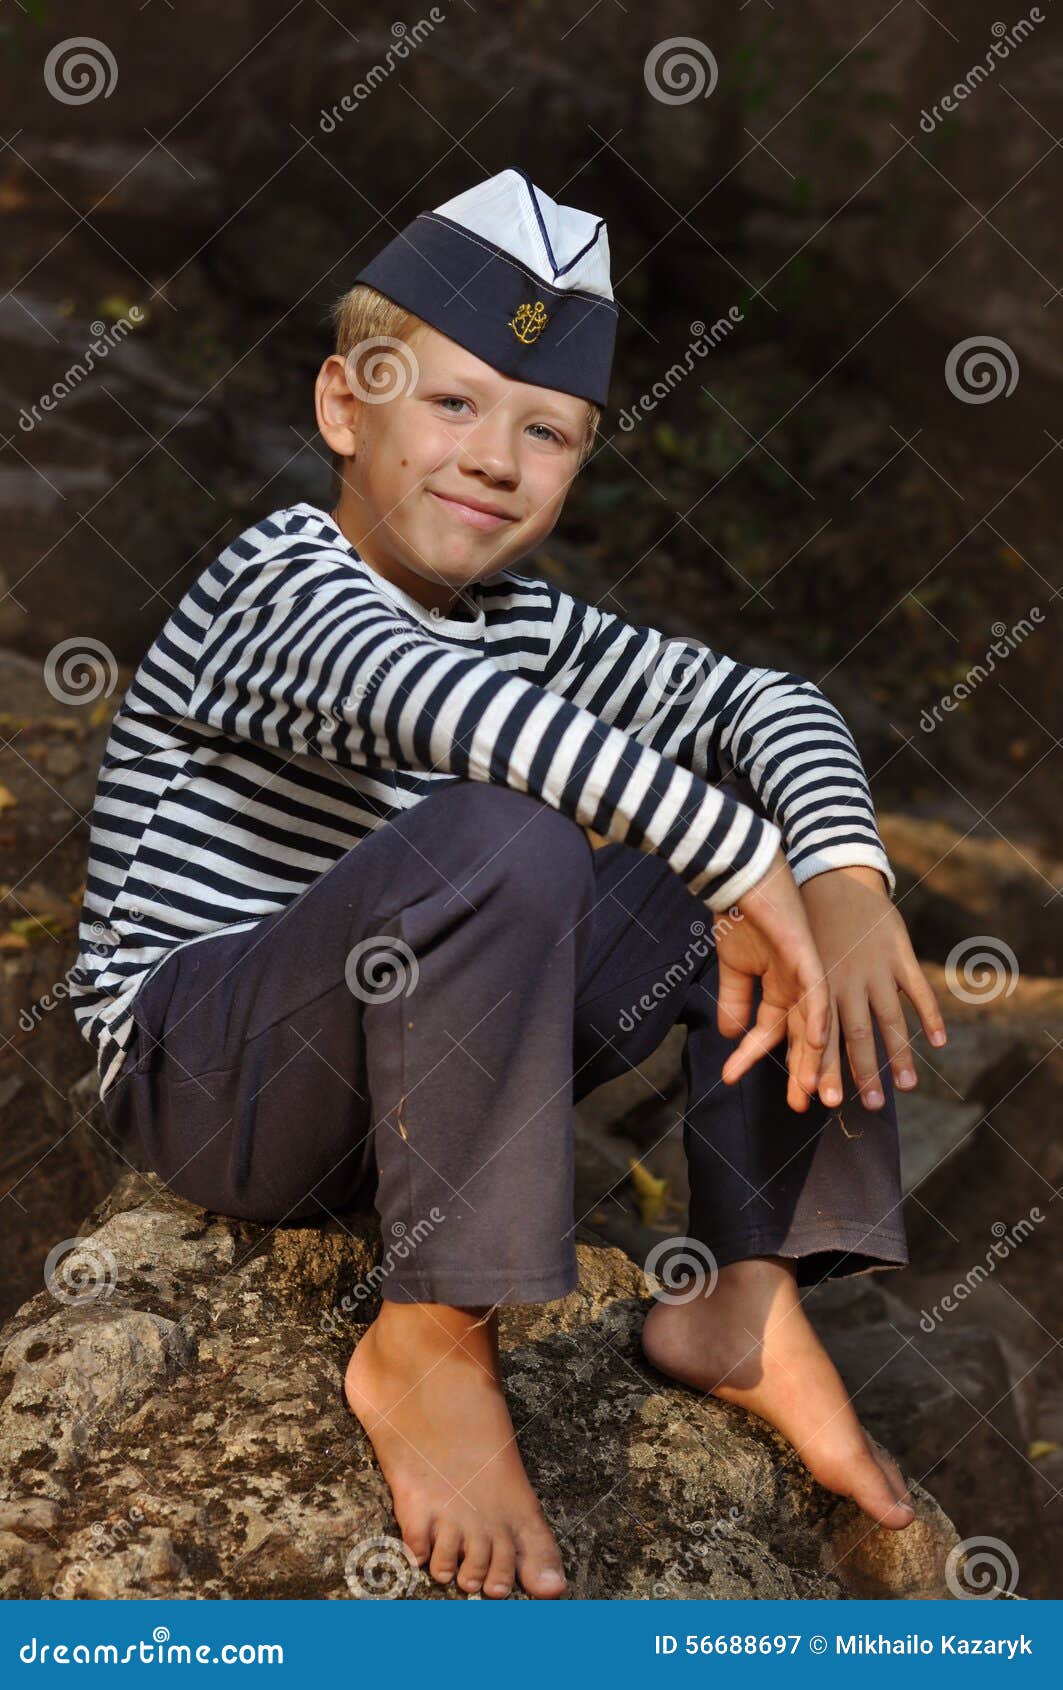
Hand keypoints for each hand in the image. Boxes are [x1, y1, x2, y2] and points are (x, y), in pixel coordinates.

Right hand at [712, 848, 833, 1111]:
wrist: (742, 876)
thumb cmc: (740, 915)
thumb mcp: (734, 966)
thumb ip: (735, 1000)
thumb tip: (728, 1034)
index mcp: (782, 989)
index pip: (771, 1033)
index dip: (754, 1058)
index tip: (732, 1080)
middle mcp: (800, 986)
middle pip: (804, 1039)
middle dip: (804, 1074)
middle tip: (802, 1108)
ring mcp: (807, 972)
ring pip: (816, 1024)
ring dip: (817, 1060)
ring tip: (814, 1092)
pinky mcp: (807, 955)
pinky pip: (816, 991)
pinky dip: (815, 1017)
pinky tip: (816, 1043)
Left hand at [799, 864, 946, 1110]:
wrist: (832, 880)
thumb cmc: (807, 932)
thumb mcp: (793, 966)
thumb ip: (792, 1006)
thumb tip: (774, 1048)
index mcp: (817, 987)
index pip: (819, 1036)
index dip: (823, 1069)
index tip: (826, 1102)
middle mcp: (846, 981)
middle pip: (855, 1034)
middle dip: (862, 1072)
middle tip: (871, 1107)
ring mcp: (875, 968)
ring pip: (889, 1017)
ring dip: (898, 1053)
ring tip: (906, 1086)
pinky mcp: (898, 953)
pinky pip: (918, 988)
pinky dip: (929, 1014)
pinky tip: (938, 1041)